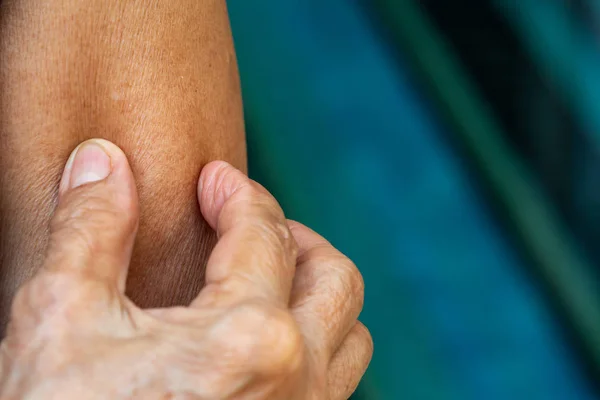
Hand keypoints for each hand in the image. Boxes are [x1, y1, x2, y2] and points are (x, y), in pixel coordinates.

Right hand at [0, 139, 371, 398]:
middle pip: (335, 279)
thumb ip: (90, 229)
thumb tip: (103, 160)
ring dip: (318, 292)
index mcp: (247, 338)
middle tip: (255, 225)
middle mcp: (297, 379)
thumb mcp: (61, 321)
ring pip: (349, 334)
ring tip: (272, 278)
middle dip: (296, 237)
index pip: (264, 233)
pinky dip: (316, 343)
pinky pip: (335, 381)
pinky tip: (268, 341)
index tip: (217, 181)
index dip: (239, 193)